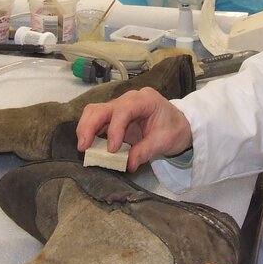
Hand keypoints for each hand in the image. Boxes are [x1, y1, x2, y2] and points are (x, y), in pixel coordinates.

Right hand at [76, 87, 192, 171]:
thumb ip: (146, 150)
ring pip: (94, 111)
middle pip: (102, 107)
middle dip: (90, 126)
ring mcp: (119, 106)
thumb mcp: (165, 141)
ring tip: (83, 147)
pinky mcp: (114, 116)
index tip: (112, 149)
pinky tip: (88, 145)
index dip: (115, 129)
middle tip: (84, 147)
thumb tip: (129, 164)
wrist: (179, 125)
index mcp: (144, 100)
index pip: (123, 110)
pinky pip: (96, 119)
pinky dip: (89, 131)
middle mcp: (128, 99)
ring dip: (85, 128)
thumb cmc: (174, 129)